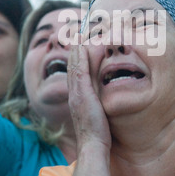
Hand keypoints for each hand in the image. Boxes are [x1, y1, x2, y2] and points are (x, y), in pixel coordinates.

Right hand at [67, 43, 111, 175]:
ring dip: (75, 47)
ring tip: (77, 31)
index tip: (79, 40)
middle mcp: (74, 91)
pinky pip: (79, 70)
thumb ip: (98, 101)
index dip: (76, 55)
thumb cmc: (98, 132)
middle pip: (72, 63)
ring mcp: (76, 92)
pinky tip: (80, 44)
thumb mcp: (97, 113)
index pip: (76, 69)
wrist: (93, 145)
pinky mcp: (81, 93)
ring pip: (74, 64)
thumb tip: (102, 95)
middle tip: (76, 30)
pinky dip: (78, 56)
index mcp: (78, 94)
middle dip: (74, 46)